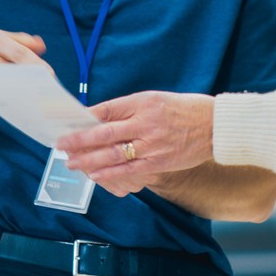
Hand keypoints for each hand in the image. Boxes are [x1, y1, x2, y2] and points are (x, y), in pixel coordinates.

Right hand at [0, 29, 48, 102]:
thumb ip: (19, 41)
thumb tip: (42, 45)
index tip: (50, 76)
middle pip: (13, 70)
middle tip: (40, 90)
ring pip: (2, 86)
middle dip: (28, 81)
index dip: (37, 65)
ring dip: (15, 93)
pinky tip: (3, 100)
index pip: (20, 52)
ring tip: (25, 97)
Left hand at [53, 91, 214, 189]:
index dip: (83, 118)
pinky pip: (129, 171)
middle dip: (79, 141)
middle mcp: (145, 123)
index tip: (66, 124)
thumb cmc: (184, 110)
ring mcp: (152, 145)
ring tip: (72, 163)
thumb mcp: (154, 100)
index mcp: (142, 103)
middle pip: (104, 133)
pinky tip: (95, 176)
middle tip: (60, 145)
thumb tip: (99, 118)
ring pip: (113, 154)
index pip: (106, 110)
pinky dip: (110, 174)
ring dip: (89, 160)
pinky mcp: (159, 162)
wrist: (216, 126)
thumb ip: (128, 109)